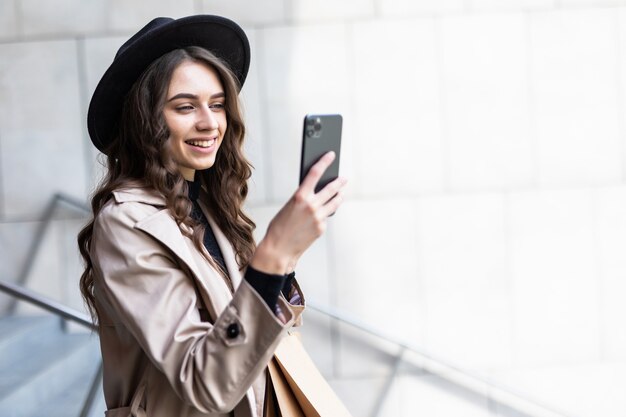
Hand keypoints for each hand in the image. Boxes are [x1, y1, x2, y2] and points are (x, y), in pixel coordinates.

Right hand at [250, 151, 346, 274]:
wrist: (279, 249)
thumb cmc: (279, 227)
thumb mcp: (288, 207)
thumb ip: (303, 199)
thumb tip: (317, 193)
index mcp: (300, 197)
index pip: (315, 173)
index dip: (324, 162)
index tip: (330, 155)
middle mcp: (312, 206)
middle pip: (331, 189)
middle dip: (339, 182)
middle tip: (343, 178)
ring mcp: (319, 218)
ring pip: (335, 203)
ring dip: (339, 196)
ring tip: (341, 193)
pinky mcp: (322, 228)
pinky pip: (326, 217)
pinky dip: (324, 215)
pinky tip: (320, 216)